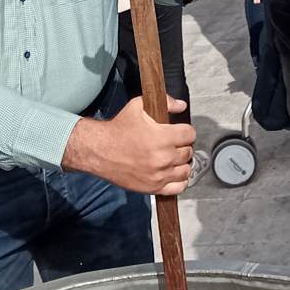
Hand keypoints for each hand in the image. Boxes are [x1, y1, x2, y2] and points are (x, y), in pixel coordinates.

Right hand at [61, 95, 194, 194]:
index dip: (185, 131)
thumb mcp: (138, 106)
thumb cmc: (118, 128)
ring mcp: (159, 175)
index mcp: (163, 137)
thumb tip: (182, 105)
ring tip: (173, 158)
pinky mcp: (153, 188)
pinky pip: (178, 187)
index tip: (179, 131)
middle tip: (173, 144)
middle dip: (182, 146)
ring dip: (182, 163)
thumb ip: (165, 102)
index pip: (190, 134)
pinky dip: (179, 181)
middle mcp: (164, 158)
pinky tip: (172, 173)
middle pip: (188, 152)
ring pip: (186, 170)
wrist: (99, 150)